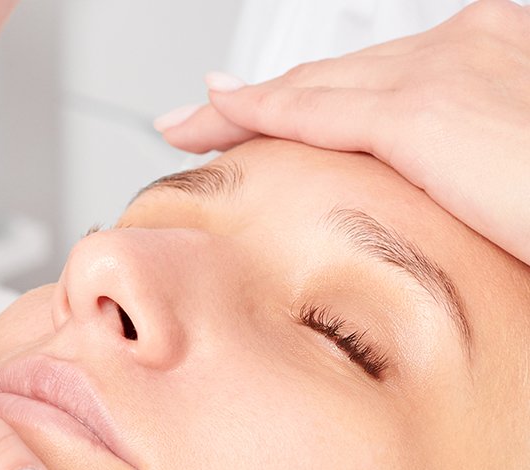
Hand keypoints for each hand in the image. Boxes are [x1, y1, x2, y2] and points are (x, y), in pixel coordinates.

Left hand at [155, 0, 529, 265]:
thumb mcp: (513, 182)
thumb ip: (471, 179)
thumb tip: (456, 206)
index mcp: (492, 61)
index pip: (379, 81)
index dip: (317, 96)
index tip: (262, 109)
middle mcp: (464, 49)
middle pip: (339, 76)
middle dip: (268, 98)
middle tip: (203, 113)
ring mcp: (440, 74)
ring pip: (314, 88)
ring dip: (243, 106)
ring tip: (186, 122)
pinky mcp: (420, 111)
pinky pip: (311, 110)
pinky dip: (253, 113)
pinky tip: (208, 119)